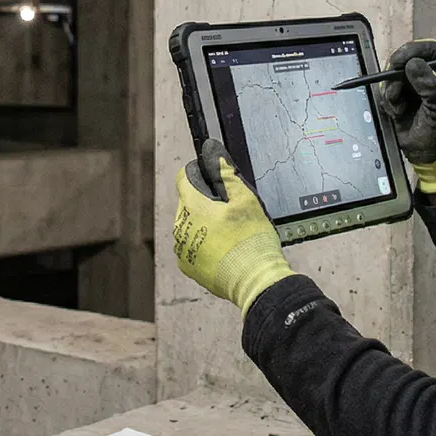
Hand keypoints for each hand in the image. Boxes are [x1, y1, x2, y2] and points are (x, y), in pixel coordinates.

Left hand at [171, 139, 296, 313]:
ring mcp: (182, 249)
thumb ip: (226, 174)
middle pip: (188, 203)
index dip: (198, 175)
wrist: (255, 280)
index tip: (212, 180)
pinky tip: (224, 249)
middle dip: (204, 203)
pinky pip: (191, 247)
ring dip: (203, 225)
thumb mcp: (246, 199)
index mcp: (192, 207)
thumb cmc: (251, 241)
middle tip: (229, 212)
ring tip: (229, 234)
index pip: (183, 178)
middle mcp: (180, 227)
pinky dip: (203, 245)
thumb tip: (214, 156)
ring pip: (189, 226)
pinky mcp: (188, 267)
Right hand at [376, 39, 435, 193]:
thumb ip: (429, 86)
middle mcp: (428, 76)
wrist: (430, 158)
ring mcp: (412, 87)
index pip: (430, 50)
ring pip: (392, 75)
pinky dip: (388, 101)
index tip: (400, 60)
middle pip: (406, 58)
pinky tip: (397, 114)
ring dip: (391, 91)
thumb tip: (413, 64)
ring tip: (399, 109)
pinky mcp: (398, 98)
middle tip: (394, 89)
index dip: (414, 50)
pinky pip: (385, 90)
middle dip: (396, 74)